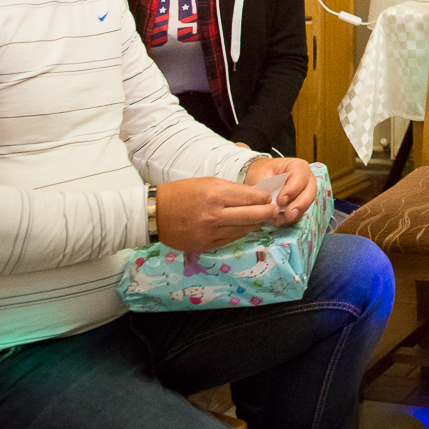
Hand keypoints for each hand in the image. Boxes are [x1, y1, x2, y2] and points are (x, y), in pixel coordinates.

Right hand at [154, 176, 279, 250]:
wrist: (154, 213)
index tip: (269, 198)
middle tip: (274, 211)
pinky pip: (230, 239)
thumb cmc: (180, 193)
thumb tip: (255, 195)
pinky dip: (239, 233)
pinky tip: (243, 227)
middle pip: (253, 216)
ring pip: (244, 230)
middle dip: (268, 213)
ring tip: (260, 219)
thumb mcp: (207, 182)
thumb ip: (232, 190)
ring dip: (255, 224)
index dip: (264, 198)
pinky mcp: (205, 245)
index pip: (251, 198)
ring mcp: (210, 232)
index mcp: (215, 195)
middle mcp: (214, 215)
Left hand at [243, 156, 317, 225]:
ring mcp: (306, 191)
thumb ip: (264, 186)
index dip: (292, 190)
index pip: (300, 177)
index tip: (280, 200)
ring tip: (280, 220)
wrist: (262, 176)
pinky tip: (279, 220)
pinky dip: (291, 218)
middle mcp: (306, 178)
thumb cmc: (263, 172)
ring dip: (295, 213)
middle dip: (299, 204)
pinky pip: (301, 212)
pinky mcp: (302, 203)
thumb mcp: (261, 175)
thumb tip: (265, 200)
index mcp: (297, 166)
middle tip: (288, 214)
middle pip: (310, 191)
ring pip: (308, 203)